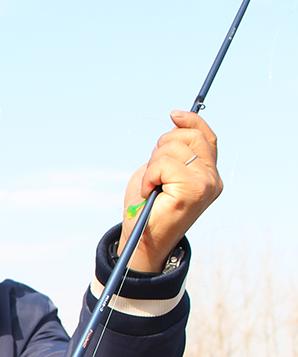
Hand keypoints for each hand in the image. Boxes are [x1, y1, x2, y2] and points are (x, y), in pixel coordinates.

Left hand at [122, 110, 222, 271]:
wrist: (142, 242)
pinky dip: (149, 176)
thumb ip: (173, 151)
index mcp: (209, 175)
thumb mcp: (159, 173)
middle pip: (188, 137)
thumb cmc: (147, 208)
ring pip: (173, 149)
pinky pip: (163, 164)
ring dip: (152, 165)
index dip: (190, 121)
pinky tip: (149, 192)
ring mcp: (206, 185)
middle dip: (162, 147)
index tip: (173, 115)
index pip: (206, 137)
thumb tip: (178, 119)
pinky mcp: (193, 190)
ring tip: (151, 186)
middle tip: (153, 172)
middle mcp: (213, 180)